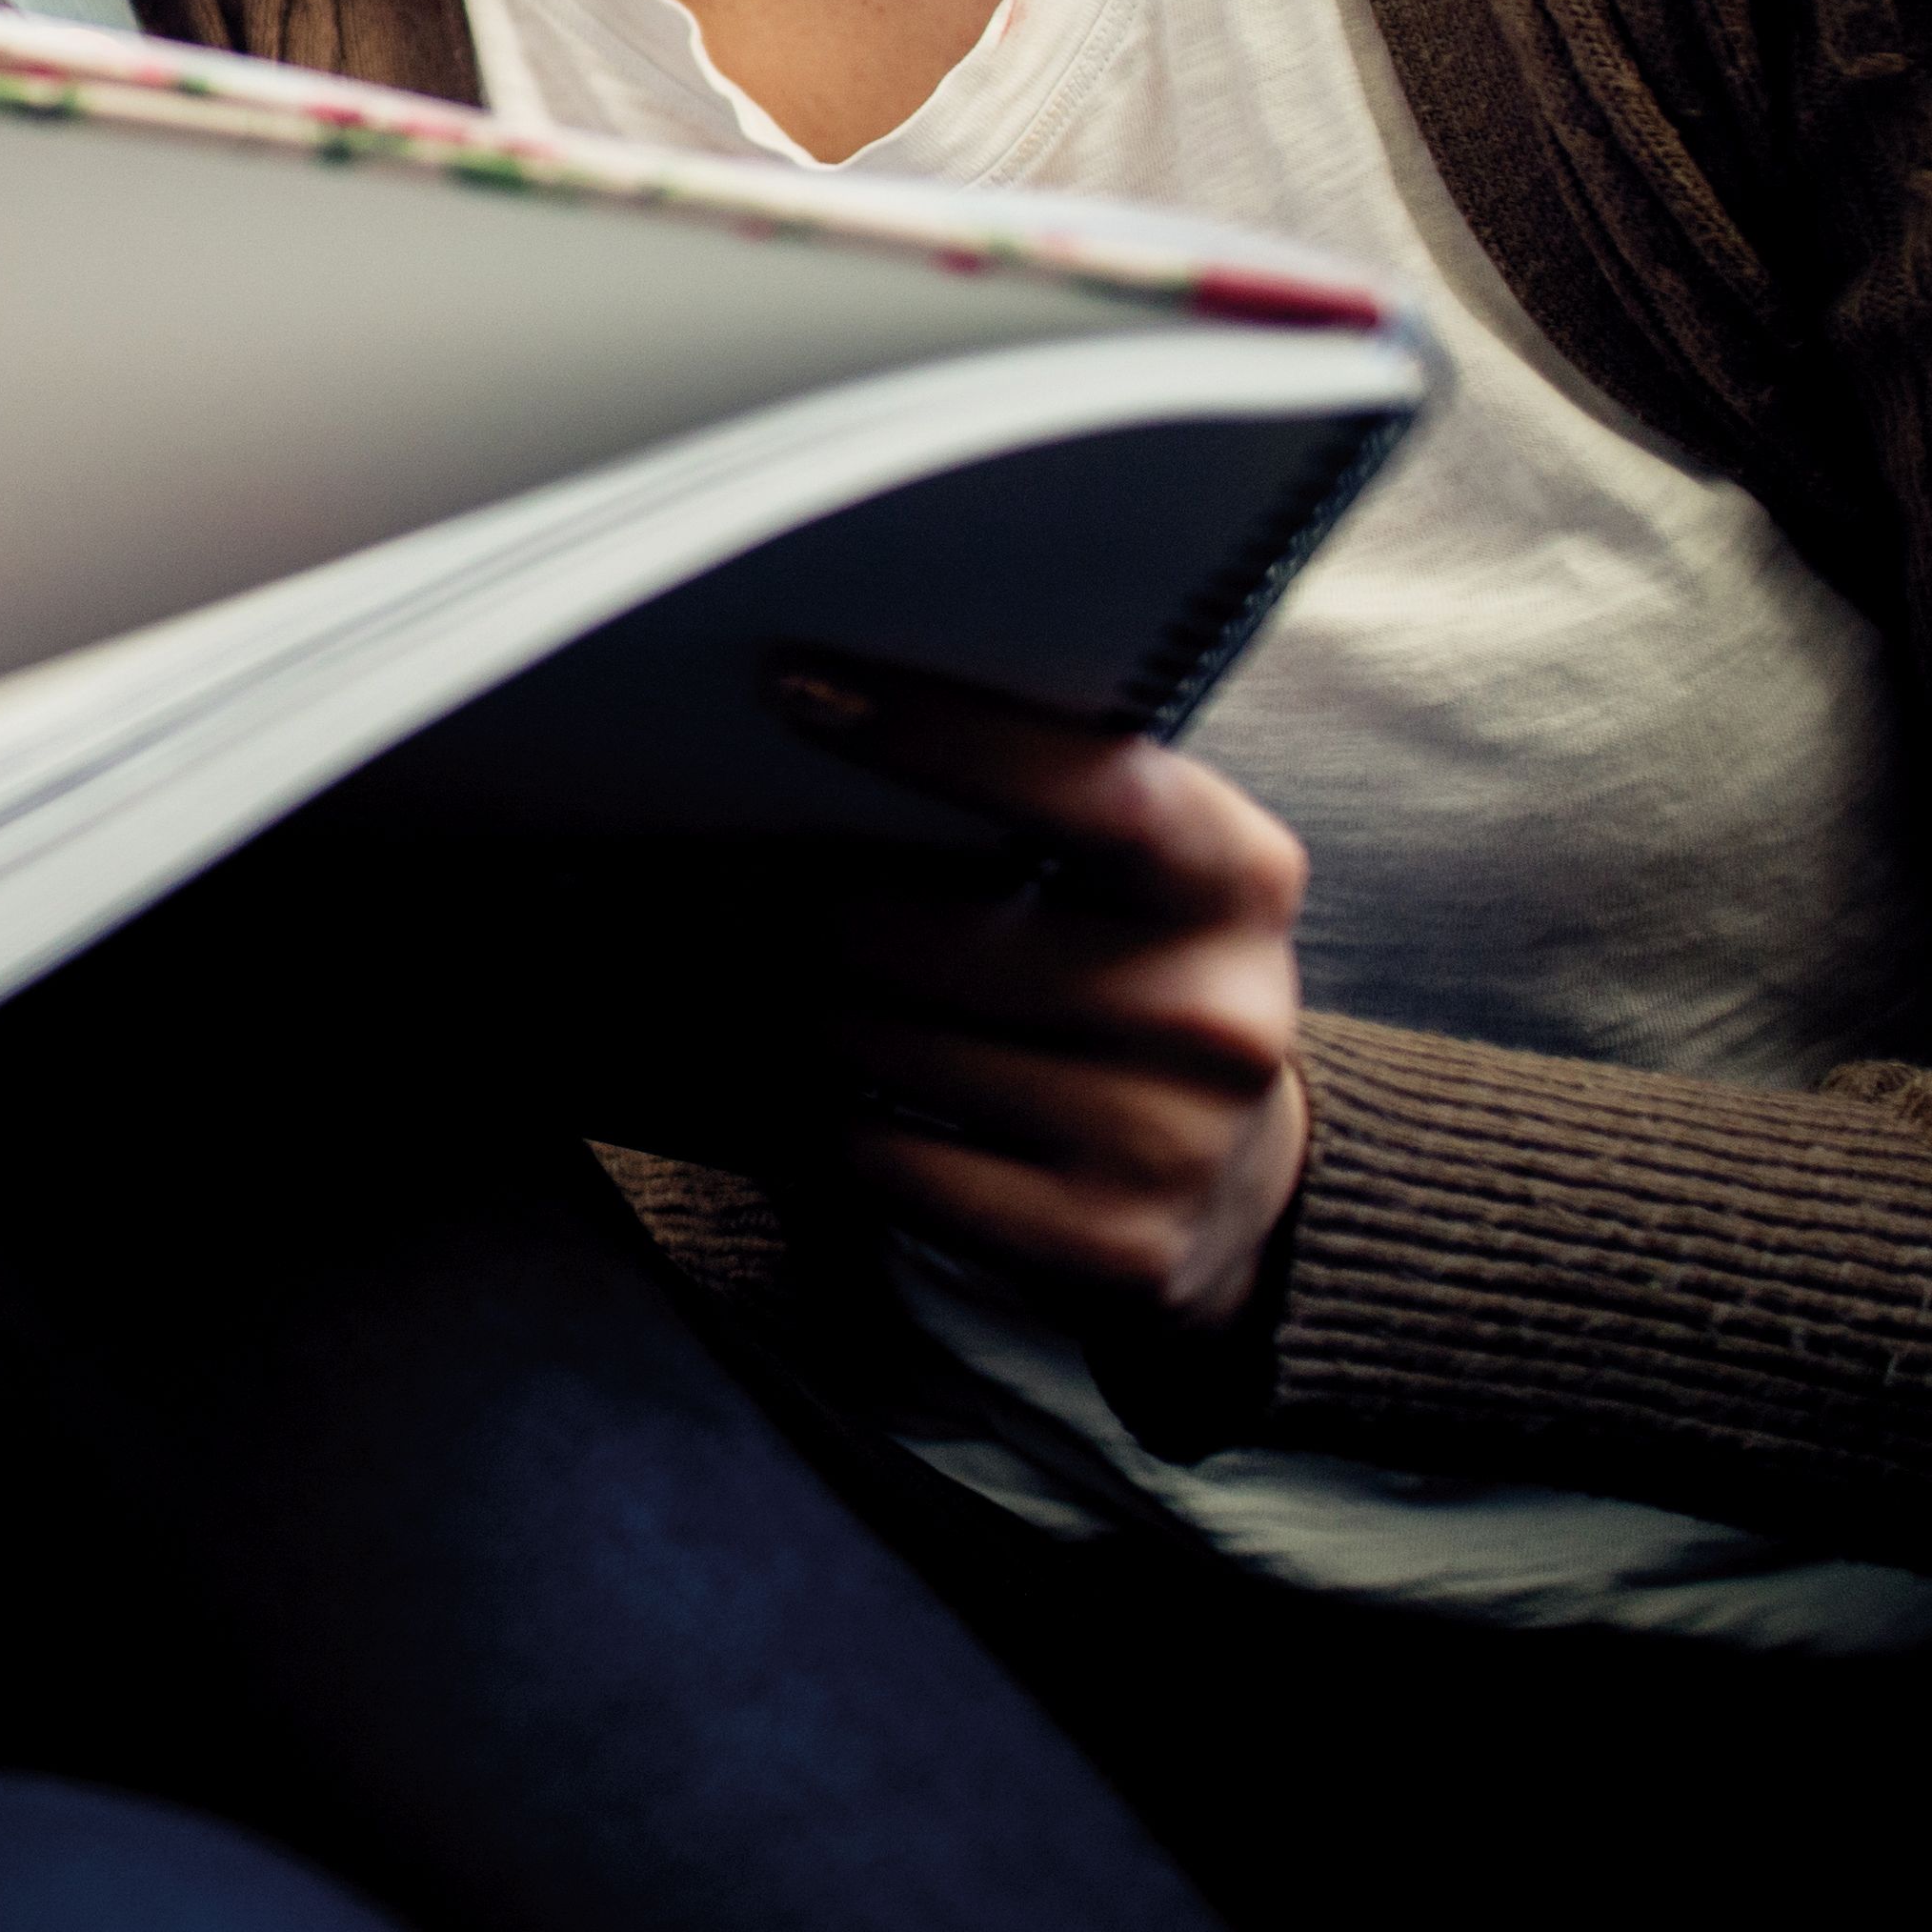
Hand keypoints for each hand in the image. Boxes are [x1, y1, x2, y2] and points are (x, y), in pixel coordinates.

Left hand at [768, 649, 1311, 1334]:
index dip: (937, 732)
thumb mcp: (1138, 881)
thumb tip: (807, 719)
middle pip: (921, 932)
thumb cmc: (1134, 982)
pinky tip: (790, 1079)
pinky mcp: (1106, 1246)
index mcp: (1238, 881)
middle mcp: (1221, 1014)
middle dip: (785, 901)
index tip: (792, 685)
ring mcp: (1169, 1142)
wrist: (1237, 1189)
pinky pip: (877, 1153)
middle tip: (693, 877)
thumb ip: (1033, 806)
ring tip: (734, 975)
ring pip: (876, 1045)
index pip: (1091, 786)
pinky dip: (806, 1109)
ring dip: (779, 1006)